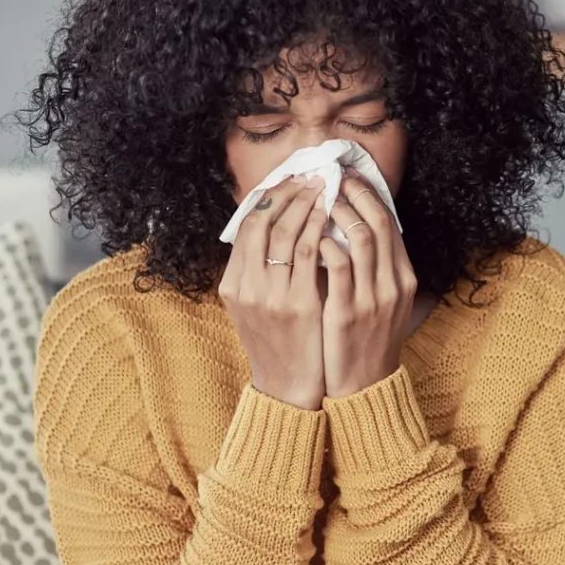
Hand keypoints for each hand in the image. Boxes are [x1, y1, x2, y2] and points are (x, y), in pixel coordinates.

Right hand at [219, 175, 327, 409]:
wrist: (287, 388)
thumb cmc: (278, 343)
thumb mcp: (255, 306)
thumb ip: (259, 272)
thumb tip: (276, 228)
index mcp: (233, 284)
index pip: (246, 226)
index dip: (269, 198)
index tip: (290, 181)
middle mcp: (246, 287)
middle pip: (261, 222)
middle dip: (287, 193)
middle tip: (310, 176)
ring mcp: (270, 296)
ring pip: (284, 233)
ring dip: (305, 204)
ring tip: (324, 188)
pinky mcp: (297, 305)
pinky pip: (307, 254)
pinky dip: (318, 229)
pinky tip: (331, 217)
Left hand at [319, 173, 417, 398]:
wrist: (364, 386)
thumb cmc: (367, 339)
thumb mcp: (383, 301)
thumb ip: (376, 268)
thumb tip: (357, 229)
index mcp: (403, 278)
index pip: (390, 223)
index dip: (370, 195)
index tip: (349, 178)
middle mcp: (393, 284)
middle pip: (379, 223)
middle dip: (355, 194)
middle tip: (332, 178)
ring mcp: (372, 298)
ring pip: (361, 238)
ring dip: (339, 213)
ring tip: (318, 200)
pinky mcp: (347, 313)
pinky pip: (337, 267)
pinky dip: (325, 245)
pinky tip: (310, 238)